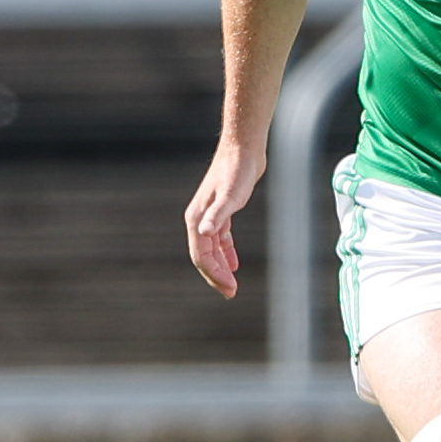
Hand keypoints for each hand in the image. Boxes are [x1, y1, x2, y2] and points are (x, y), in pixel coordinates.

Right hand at [185, 144, 263, 297]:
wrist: (243, 148)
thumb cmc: (237, 170)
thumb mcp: (230, 195)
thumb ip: (218, 215)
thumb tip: (204, 232)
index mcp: (196, 219)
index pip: (201, 256)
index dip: (214, 275)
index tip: (230, 289)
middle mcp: (199, 219)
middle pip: (204, 256)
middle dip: (216, 276)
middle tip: (231, 293)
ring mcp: (209, 215)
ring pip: (212, 249)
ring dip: (220, 267)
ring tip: (232, 284)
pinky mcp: (222, 210)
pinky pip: (220, 238)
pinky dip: (226, 252)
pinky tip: (235, 263)